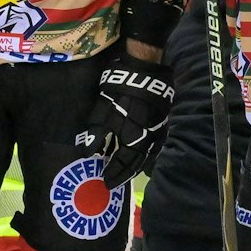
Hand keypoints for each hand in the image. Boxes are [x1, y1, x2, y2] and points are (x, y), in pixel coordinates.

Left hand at [89, 52, 175, 187]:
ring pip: (148, 155)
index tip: (106, 181)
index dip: (114, 173)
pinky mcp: (163, 122)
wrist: (146, 69)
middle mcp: (148, 139)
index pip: (123, 163)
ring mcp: (158, 131)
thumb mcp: (103, 109)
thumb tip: (87, 153)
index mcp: (133, 138)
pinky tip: (140, 153)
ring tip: (127, 170)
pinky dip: (145, 153)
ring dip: (136, 165)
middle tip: (115, 180)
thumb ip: (96, 133)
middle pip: (137, 162)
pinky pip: (154, 145)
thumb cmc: (120, 88)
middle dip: (125, 173)